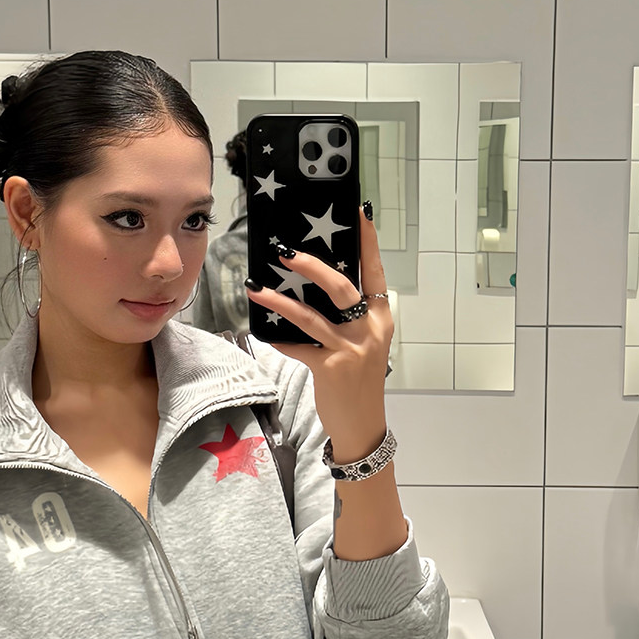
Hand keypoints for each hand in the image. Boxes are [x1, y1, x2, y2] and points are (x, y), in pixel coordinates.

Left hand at [245, 203, 392, 451]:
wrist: (363, 425)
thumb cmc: (360, 380)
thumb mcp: (364, 343)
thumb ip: (349, 317)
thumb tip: (315, 286)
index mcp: (382, 318)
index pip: (376, 272)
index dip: (369, 242)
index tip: (360, 213)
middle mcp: (370, 330)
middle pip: (342, 288)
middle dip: (312, 266)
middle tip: (285, 252)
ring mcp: (350, 350)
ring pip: (311, 317)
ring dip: (280, 301)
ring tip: (256, 288)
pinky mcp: (330, 369)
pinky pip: (297, 347)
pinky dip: (279, 339)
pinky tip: (262, 331)